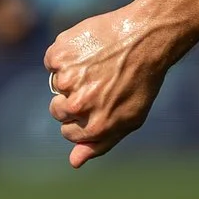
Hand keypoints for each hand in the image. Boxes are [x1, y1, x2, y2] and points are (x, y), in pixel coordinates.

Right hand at [43, 2, 180, 166]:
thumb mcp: (129, 119)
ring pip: (56, 84)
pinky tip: (88, 49)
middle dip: (72, 99)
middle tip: (97, 82)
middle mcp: (78, 105)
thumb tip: (73, 162)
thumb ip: (100, 143)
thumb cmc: (141, 81)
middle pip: (57, 110)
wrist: (146, 36)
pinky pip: (52, 60)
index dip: (81, 118)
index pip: (68, 131)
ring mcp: (67, 79)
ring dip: (71, 75)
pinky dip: (65, 55)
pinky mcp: (60, 54)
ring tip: (97, 64)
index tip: (96, 102)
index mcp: (94, 126)